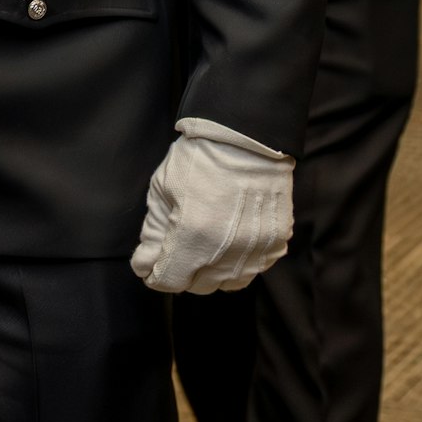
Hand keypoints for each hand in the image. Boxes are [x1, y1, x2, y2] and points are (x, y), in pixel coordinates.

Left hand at [131, 117, 293, 294]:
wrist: (249, 136)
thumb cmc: (201, 156)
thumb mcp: (163, 186)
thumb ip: (153, 231)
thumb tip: (146, 262)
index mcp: (192, 238)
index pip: (167, 281)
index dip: (154, 273)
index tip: (150, 262)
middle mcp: (226, 254)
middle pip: (196, 286)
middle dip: (180, 271)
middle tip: (175, 247)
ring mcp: (255, 252)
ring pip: (224, 283)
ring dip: (209, 271)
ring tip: (203, 243)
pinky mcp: (275, 245)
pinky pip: (251, 268)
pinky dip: (237, 261)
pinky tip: (229, 238)